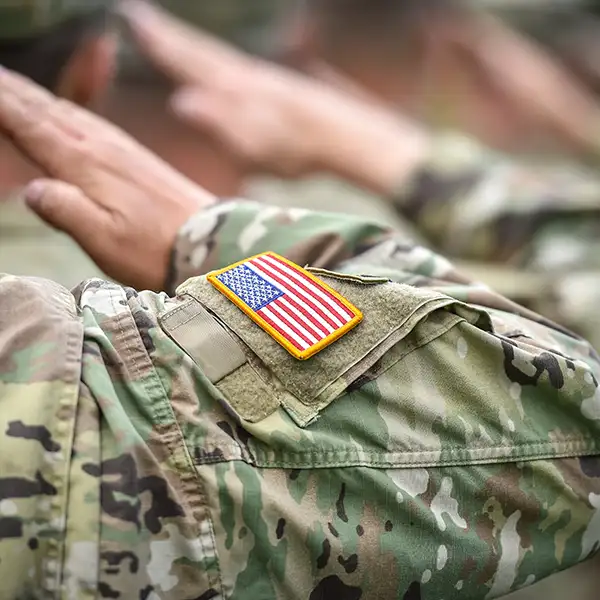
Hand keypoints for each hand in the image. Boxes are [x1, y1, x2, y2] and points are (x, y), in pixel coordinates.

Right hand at [0, 67, 214, 290]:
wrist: (212, 241)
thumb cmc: (156, 249)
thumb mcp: (106, 241)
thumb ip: (67, 212)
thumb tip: (32, 189)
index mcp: (87, 166)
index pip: (33, 127)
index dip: (3, 106)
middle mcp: (103, 148)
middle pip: (48, 111)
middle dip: (13, 91)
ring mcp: (123, 150)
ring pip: (70, 112)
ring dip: (38, 96)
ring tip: (13, 84)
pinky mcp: (138, 157)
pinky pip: (95, 123)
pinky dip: (71, 110)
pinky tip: (69, 113)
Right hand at [119, 0, 427, 188]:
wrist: (346, 137)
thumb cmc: (299, 148)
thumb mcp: (254, 145)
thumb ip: (219, 122)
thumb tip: (181, 101)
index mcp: (235, 90)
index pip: (189, 62)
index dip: (161, 44)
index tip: (132, 19)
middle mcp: (247, 77)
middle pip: (201, 52)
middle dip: (169, 35)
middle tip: (140, 15)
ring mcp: (264, 79)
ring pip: (220, 58)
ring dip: (194, 46)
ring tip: (174, 36)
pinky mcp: (280, 88)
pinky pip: (239, 68)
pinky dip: (221, 62)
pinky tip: (225, 67)